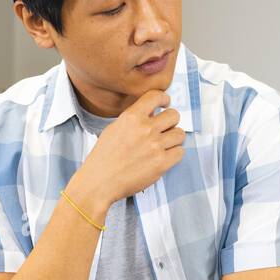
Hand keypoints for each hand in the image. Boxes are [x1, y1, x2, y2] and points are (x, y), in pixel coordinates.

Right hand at [69, 89, 185, 213]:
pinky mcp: (162, 163)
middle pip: (174, 115)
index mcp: (131, 117)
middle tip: (165, 129)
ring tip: (163, 145)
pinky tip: (164, 156)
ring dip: (174, 139)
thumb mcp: (114, 129)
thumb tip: (153, 113)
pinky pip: (180, 152)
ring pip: (180, 134)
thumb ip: (134, 120)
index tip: (165, 104)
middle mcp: (145, 129)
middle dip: (171, 122)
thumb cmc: (104, 158)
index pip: (156, 96)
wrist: (99, 182)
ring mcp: (155, 146)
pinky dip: (174, 154)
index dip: (164, 99)